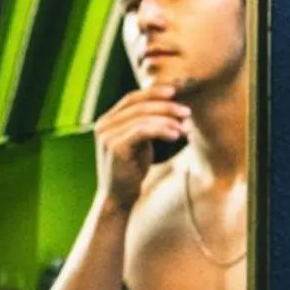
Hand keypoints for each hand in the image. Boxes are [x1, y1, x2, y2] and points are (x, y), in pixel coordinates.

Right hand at [93, 83, 189, 211]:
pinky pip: (142, 131)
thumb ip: (144, 124)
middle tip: (186, 112)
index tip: (175, 92)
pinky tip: (175, 135)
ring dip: (168, 120)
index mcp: (107, 120)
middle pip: (139, 106)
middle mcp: (103, 125)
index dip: (153, 92)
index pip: (131, 98)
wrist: (118, 198)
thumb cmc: (131, 170)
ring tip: (184, 128)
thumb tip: (172, 106)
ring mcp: (107, 136)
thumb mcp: (138, 142)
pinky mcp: (115, 147)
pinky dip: (161, 130)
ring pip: (142, 118)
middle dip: (166, 107)